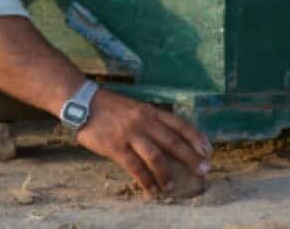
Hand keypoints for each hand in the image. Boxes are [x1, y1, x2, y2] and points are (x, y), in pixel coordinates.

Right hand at [74, 88, 211, 194]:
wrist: (81, 101)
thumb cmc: (109, 107)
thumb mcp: (135, 107)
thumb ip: (150, 120)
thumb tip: (167, 139)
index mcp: (150, 111)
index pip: (179, 124)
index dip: (196, 138)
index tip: (208, 150)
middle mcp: (144, 121)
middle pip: (173, 142)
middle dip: (191, 158)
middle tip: (203, 171)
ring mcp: (130, 134)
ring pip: (156, 157)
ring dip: (166, 174)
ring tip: (170, 187)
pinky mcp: (115, 146)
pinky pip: (135, 167)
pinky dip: (146, 180)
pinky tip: (150, 189)